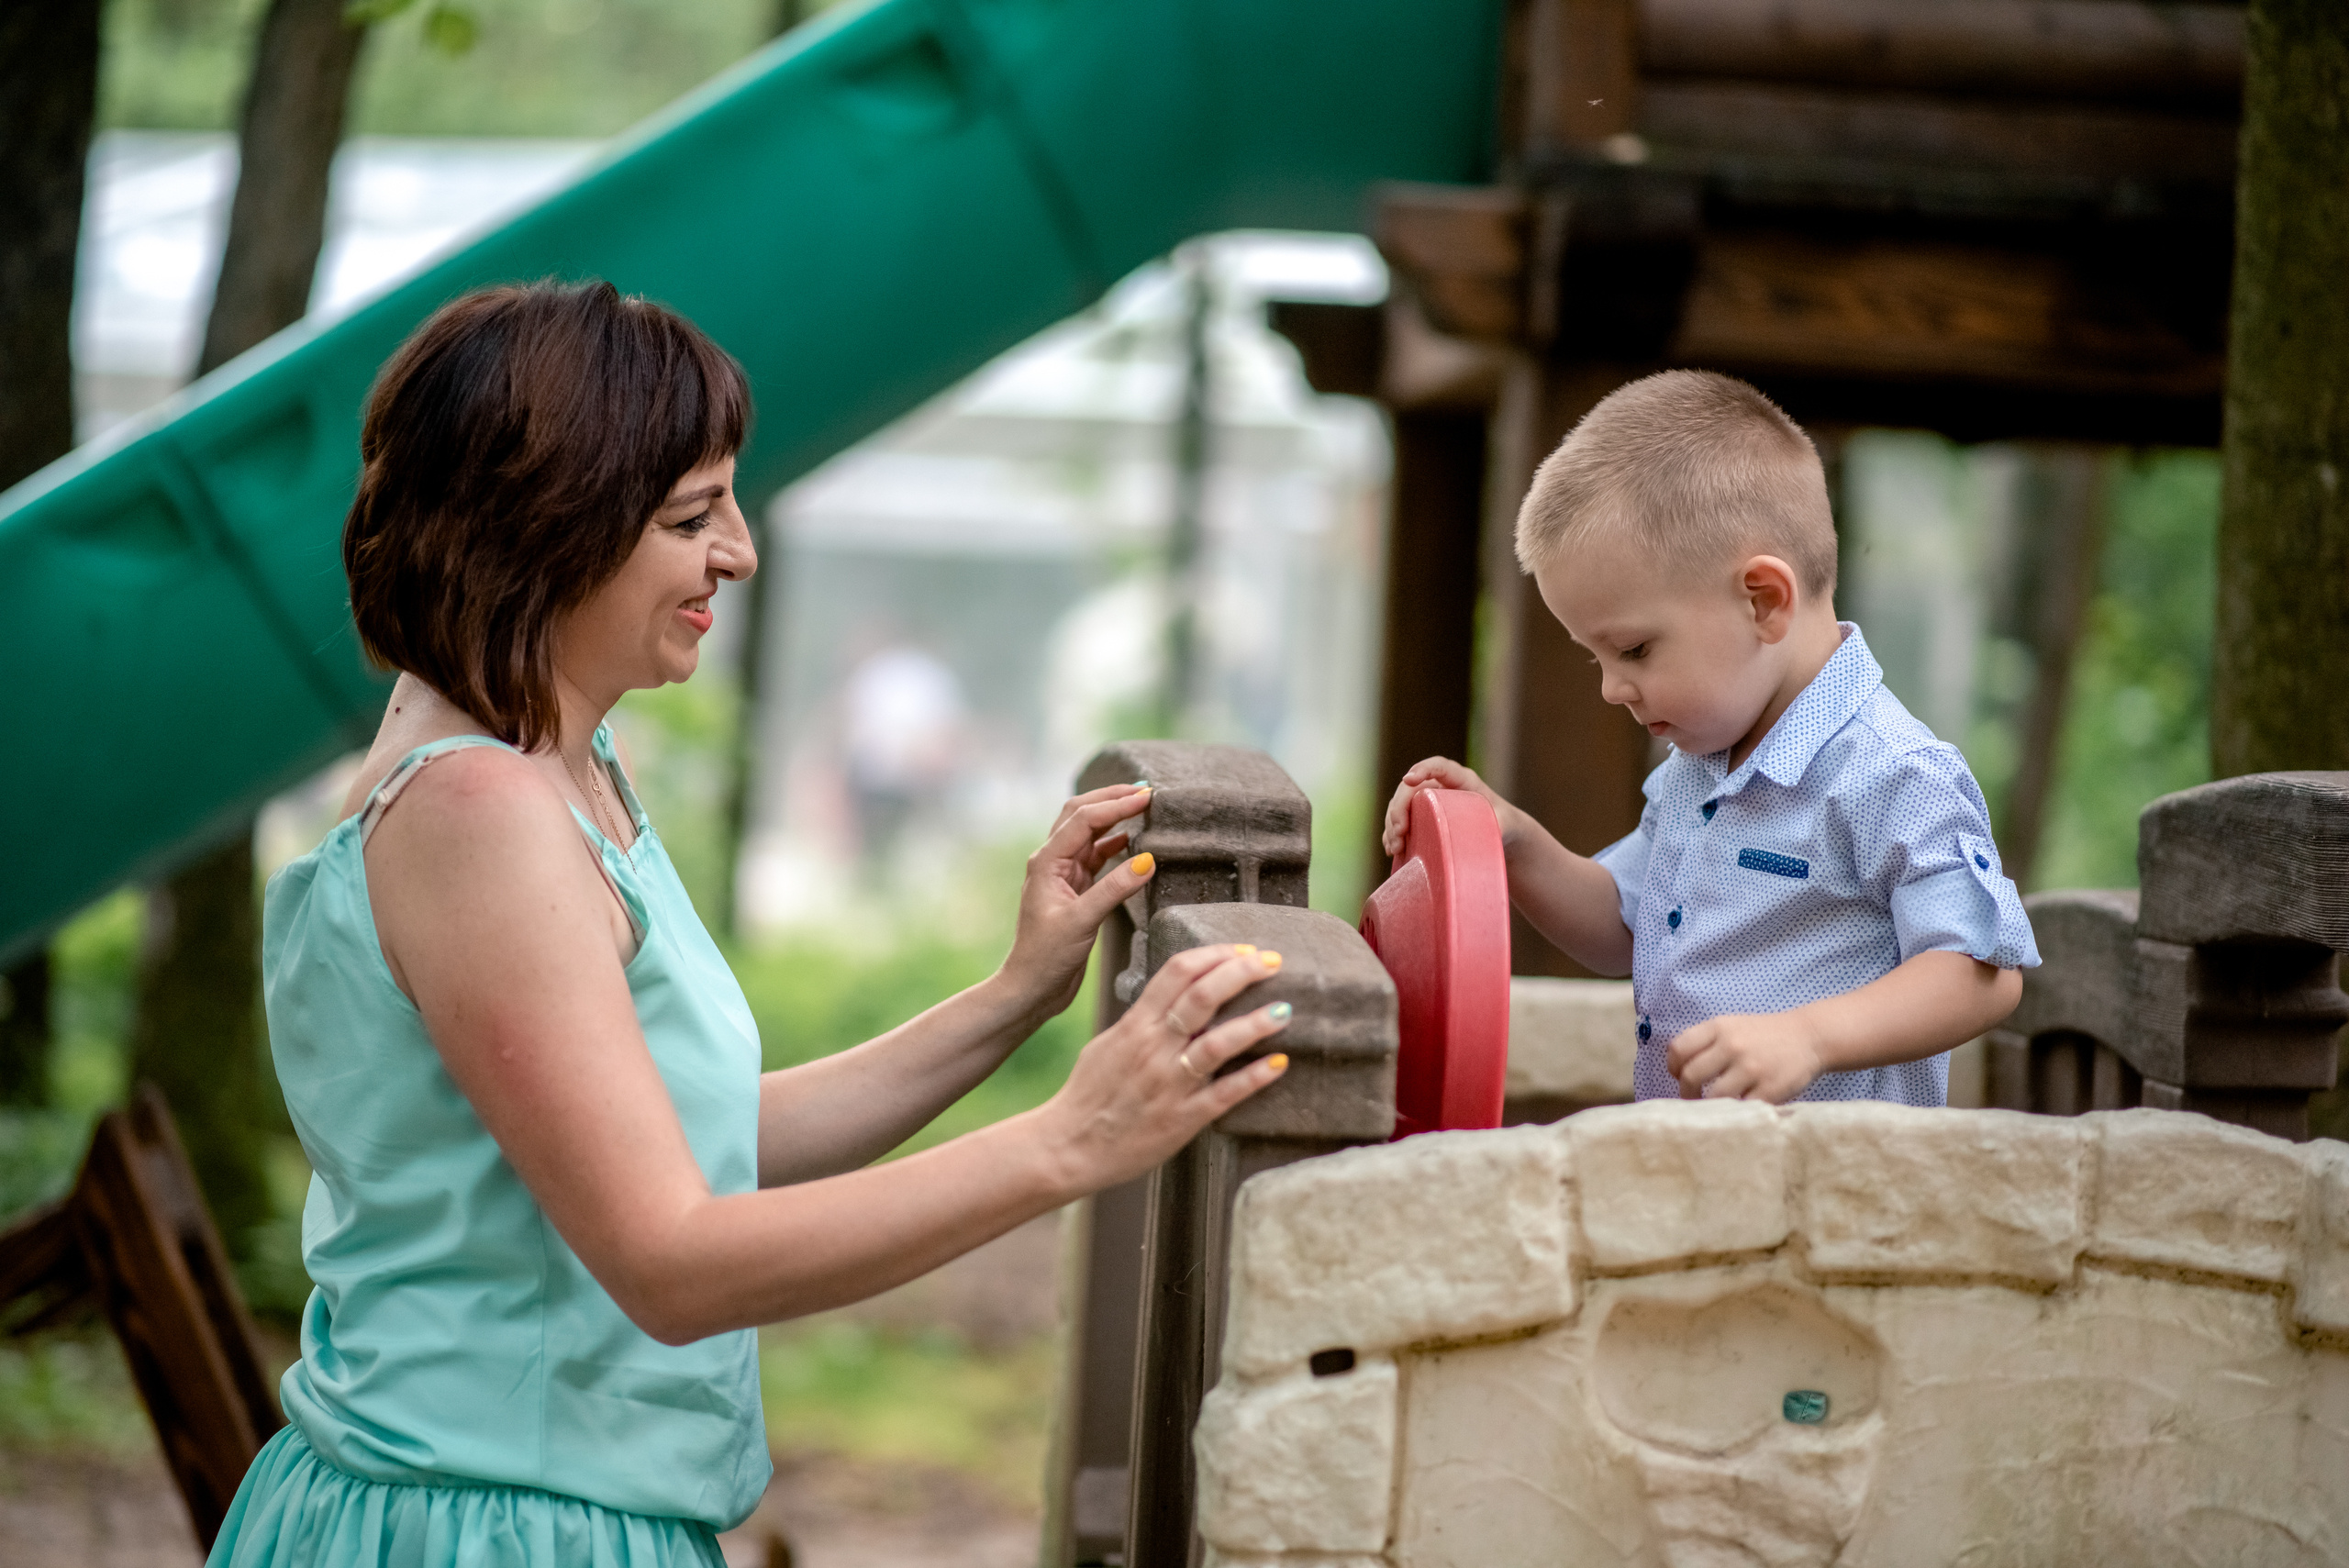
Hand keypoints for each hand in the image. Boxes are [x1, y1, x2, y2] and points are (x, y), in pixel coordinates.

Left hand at [998, 783, 1157, 1015]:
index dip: (1116, 804)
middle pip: (1082, 814)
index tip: (1147, 797)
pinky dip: (1116, 843)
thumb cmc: (1047, 958)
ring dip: (1114, 817)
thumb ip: (1114, 889)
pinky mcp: (1076, 889)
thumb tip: (1148, 859)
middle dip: (1111, 798)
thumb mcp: (1082, 922)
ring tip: (1143, 807)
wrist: (1033, 988)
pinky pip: (1097, 855)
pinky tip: (1134, 840)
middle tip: (1146, 791)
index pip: (1084, 819)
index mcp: (1046, 862)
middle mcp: (1052, 861)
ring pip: (1090, 832)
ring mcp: (1064, 874)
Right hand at [1037, 946, 1291, 1190]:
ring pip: (1216, 1044)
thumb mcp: (1110, 1043)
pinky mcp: (1182, 1120)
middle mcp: (1153, 1048)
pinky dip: (1253, 1078)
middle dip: (1242, 972)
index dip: (1216, 954)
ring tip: (1285, 1009)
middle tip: (1272, 962)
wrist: (1068, 1147)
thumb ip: (1143, 1020)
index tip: (1244, 949)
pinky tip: (1278, 1064)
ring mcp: (1168, 1085)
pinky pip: (1223, 1095)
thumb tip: (1174, 999)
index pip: (1178, 972)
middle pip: (1202, 996)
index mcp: (1135, 1025)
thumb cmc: (1089, 1095)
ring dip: (1255, 1024)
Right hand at [1382, 756, 1526, 857]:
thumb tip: (1488, 832)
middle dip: (1399, 808)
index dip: (1422, 769)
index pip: (1439, 766)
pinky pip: (1401, 822)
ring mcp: (1428, 802)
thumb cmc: (1504, 824)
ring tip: (1395, 848)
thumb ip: (1500, 824)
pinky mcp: (1421, 819)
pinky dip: (1393, 835)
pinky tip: (1393, 851)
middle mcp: (1440, 787)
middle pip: (1411, 788)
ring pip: (1401, 805)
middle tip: (1400, 833)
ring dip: (1392, 824)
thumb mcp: (1506, 823)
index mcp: (1462, 780)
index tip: (1408, 780)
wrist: (1500, 834)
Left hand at [1666, 1012, 1826, 1103]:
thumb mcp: (1732, 1026)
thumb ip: (1706, 1042)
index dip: (1673, 1067)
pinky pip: (1741, 1108)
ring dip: (1708, 1106)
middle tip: (1692, 1098)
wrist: (1809, 1037)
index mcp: (1719, 1027)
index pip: (1679, 1049)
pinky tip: (1736, 1109)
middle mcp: (1732, 1045)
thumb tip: (1677, 1070)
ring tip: (1713, 1107)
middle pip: (1690, 1075)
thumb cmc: (1763, 1035)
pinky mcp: (1769, 1089)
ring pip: (1713, 1097)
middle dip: (1686, 1092)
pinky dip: (1735, 1112)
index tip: (1677, 1076)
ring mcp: (1752, 1068)